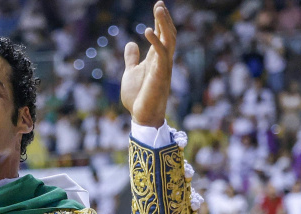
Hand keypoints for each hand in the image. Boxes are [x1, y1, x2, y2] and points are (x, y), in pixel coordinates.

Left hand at [121, 1, 175, 127]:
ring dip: (164, 24)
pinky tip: (148, 31)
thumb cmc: (138, 97)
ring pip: (169, 41)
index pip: (161, 35)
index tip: (158, 6)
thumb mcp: (131, 73)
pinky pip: (162, 55)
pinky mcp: (160, 75)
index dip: (160, 21)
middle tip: (159, 4)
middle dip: (164, 19)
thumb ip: (132, 59)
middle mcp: (163, 61)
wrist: (141, 116)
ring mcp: (164, 67)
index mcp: (156, 59)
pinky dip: (156, 42)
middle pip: (168, 35)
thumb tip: (131, 44)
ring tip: (158, 9)